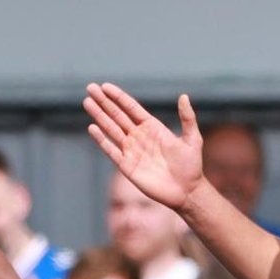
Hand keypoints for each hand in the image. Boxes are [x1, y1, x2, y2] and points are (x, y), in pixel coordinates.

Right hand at [82, 83, 205, 214]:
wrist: (185, 191)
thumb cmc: (191, 165)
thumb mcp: (192, 139)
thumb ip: (187, 118)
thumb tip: (184, 96)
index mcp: (152, 127)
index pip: (131, 108)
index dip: (118, 97)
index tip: (105, 86)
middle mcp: (139, 136)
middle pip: (117, 115)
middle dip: (104, 102)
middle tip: (90, 88)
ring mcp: (131, 151)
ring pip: (111, 129)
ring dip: (99, 116)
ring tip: (87, 102)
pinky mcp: (126, 166)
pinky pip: (111, 150)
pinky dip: (101, 140)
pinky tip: (92, 128)